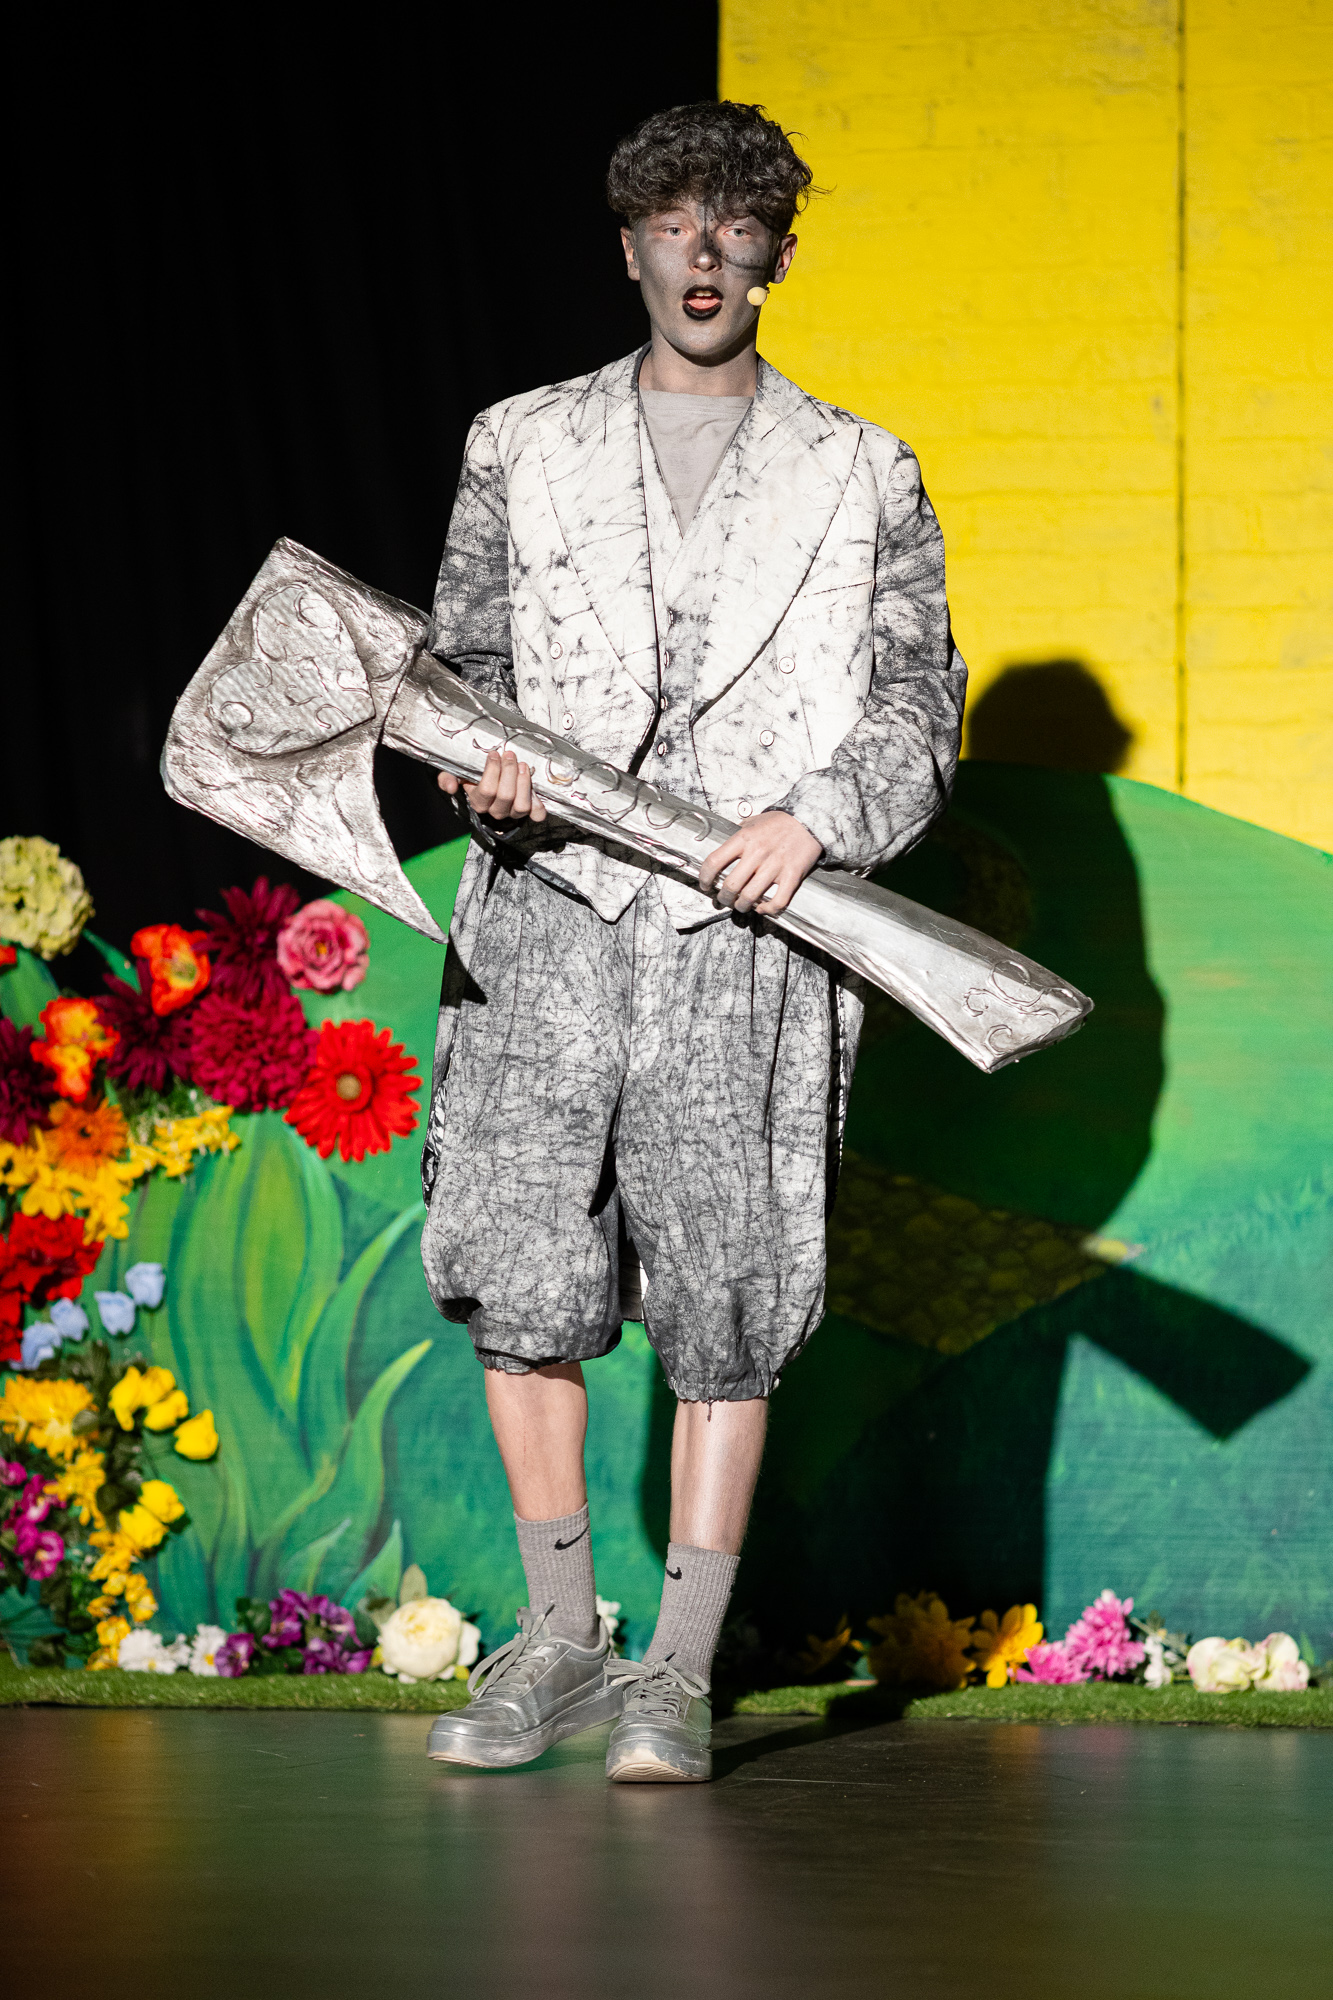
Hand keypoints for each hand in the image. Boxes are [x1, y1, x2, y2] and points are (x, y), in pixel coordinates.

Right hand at [437, 748, 546, 823]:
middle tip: (510, 755)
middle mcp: (496, 811)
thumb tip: (451, 787)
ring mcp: (513, 813)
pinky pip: (537, 815)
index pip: (487, 790)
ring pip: (521, 805)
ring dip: (524, 783)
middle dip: (509, 772)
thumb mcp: (457, 773)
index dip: (492, 771)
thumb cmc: (473, 775)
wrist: (488, 779)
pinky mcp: (528, 812)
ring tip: (523, 765)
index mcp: (478, 802)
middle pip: (505, 796)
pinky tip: (537, 791)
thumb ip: (447, 778)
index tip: (494, 754)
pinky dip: (539, 805)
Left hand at [698, 811, 821, 915]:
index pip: (714, 862)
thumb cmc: (781, 822)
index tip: (706, 885)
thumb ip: (738, 834)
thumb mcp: (754, 822)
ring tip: (741, 906)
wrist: (810, 820)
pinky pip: (777, 901)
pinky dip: (767, 910)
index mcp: (744, 839)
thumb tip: (725, 849)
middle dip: (723, 898)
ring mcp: (775, 866)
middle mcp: (757, 853)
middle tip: (723, 900)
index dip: (705, 878)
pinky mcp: (792, 876)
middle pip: (731, 885)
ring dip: (741, 906)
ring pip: (750, 897)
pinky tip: (762, 909)